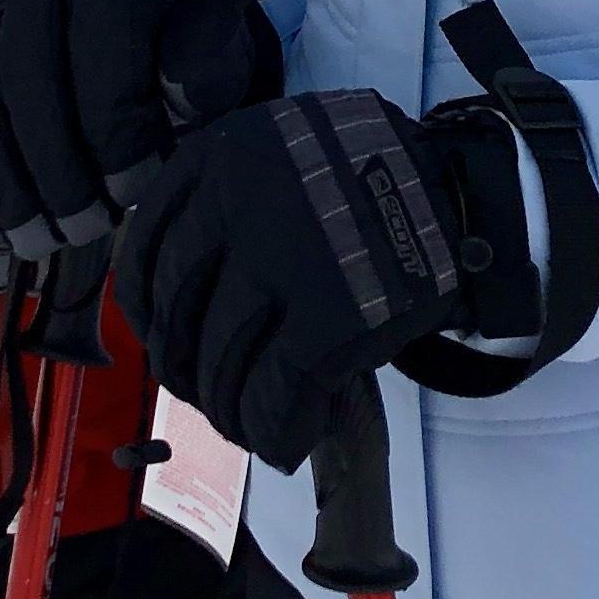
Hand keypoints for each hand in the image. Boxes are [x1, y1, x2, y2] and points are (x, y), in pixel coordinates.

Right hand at [0, 0, 281, 277]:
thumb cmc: (170, 23)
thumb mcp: (211, 29)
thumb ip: (207, 62)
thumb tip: (177, 98)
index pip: (106, 65)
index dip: (119, 142)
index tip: (137, 196)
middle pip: (28, 85)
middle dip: (56, 172)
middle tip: (85, 230)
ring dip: (3, 184)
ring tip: (37, 241)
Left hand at [113, 89, 537, 472]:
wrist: (456, 191)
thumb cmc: (359, 177)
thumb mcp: (274, 153)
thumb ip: (217, 204)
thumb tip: (164, 307)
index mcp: (218, 160)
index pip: (143, 255)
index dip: (142, 312)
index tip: (157, 338)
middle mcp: (240, 206)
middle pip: (178, 316)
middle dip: (186, 370)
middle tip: (206, 393)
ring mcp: (286, 263)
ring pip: (221, 364)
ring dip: (228, 411)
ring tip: (246, 425)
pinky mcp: (332, 320)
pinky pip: (276, 396)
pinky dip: (274, 433)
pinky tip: (285, 445)